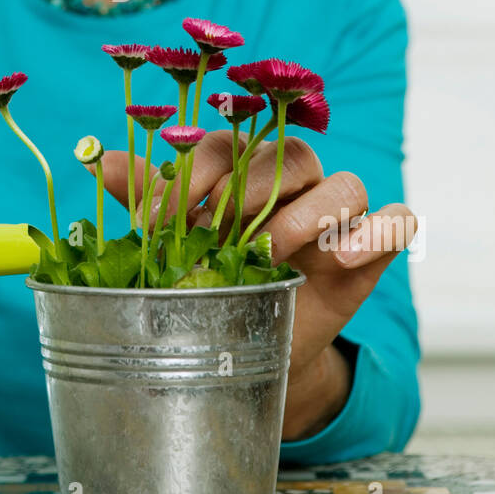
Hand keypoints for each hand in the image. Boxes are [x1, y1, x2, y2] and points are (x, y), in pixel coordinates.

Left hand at [98, 131, 416, 439]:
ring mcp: (336, 217)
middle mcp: (293, 183)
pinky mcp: (369, 252)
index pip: (226, 145)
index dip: (193, 172)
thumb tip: (97, 159)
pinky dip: (377, 232)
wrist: (249, 348)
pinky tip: (339, 258)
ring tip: (273, 253)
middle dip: (253, 189)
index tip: (157, 220)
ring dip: (309, 214)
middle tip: (220, 231)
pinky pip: (397, 222)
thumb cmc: (209, 282)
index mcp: (242, 169)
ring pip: (344, 185)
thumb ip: (147, 199)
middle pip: (291, 156)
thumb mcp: (174, 245)